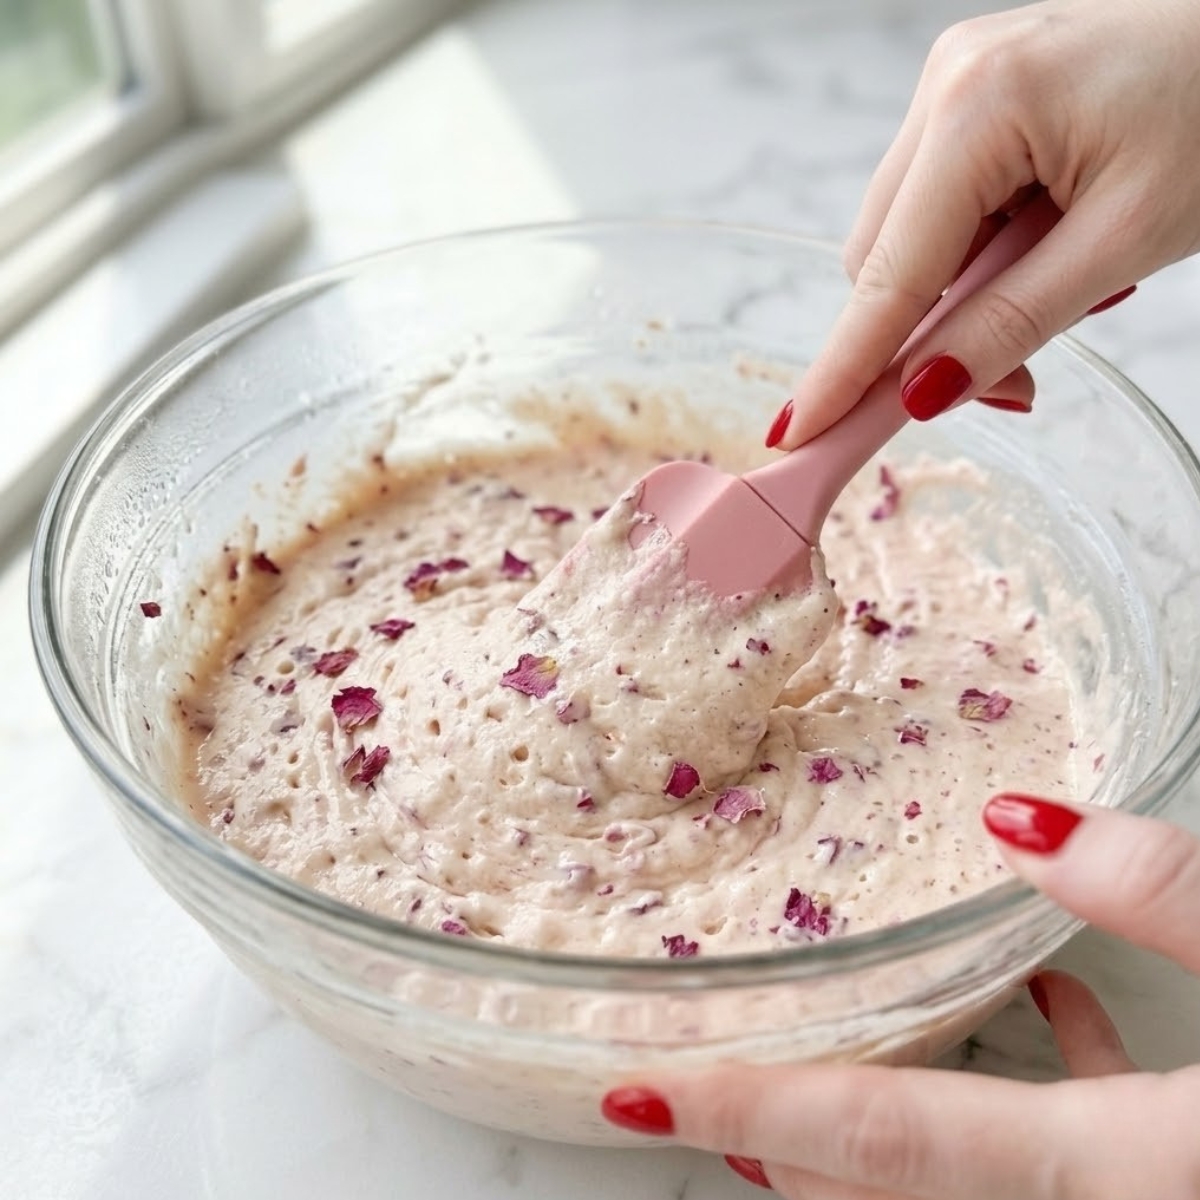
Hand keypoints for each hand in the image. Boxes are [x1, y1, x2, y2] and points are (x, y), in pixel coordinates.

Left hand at [601, 794, 1199, 1198]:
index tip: (633, 1094)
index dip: (745, 1107)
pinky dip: (1031, 1098)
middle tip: (689, 1081)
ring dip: (885, 1124)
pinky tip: (1056, 1004)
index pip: (882, 1138)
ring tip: (824, 1053)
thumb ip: (1161, 891)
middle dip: (780, 1136)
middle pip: (891, 1185)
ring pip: (966, 1184)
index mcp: (1113, 1172)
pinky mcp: (1177, 1186)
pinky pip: (1065, 1156)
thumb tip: (1020, 817)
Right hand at [769, 0, 1199, 448]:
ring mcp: (956, 83)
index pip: (888, 274)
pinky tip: (1046, 245)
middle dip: (926, 334)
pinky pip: (941, 203)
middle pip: (883, 258)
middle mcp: (947, 84)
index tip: (799, 434)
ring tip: (1060, 290)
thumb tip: (923, 393)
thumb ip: (1013, 321)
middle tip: (1011, 385)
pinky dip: (980, 252)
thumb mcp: (1126, 239)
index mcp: (977, 106)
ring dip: (960, 294)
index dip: (844, 367)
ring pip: (909, 236)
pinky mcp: (976, 94)